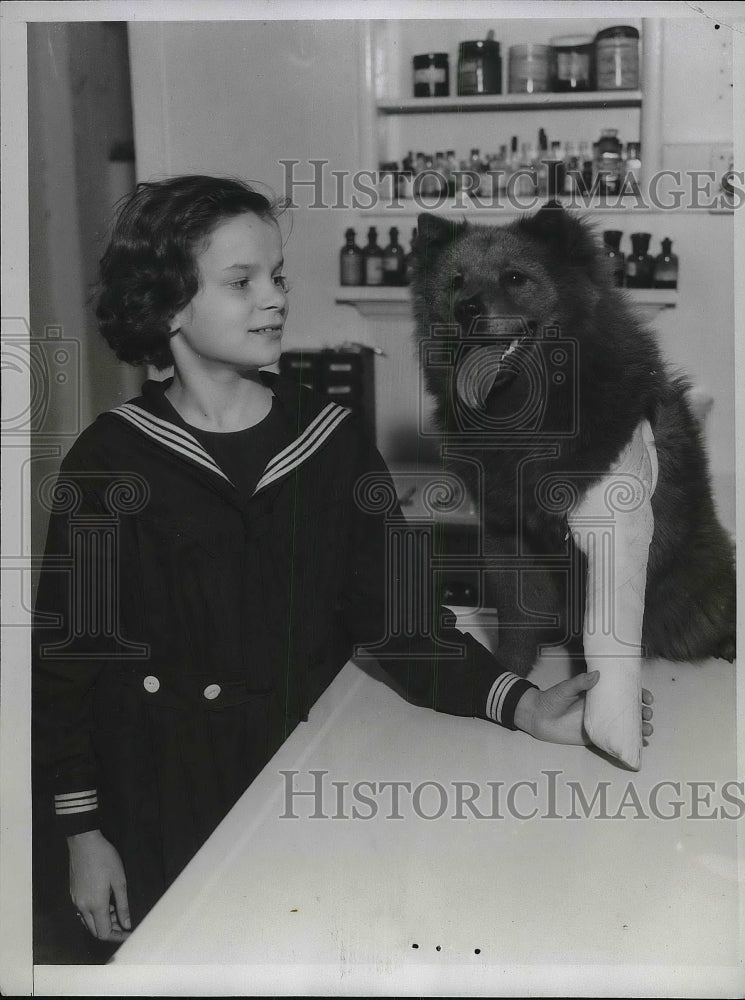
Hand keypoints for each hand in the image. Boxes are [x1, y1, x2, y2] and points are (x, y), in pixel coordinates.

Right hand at [67, 829, 131, 940]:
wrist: (84, 843)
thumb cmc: (105, 859)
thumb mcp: (119, 881)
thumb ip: (123, 905)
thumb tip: (126, 924)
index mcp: (95, 905)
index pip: (104, 933)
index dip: (118, 936)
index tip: (128, 932)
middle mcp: (82, 907)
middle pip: (95, 930)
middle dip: (111, 930)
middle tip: (124, 922)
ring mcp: (75, 901)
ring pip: (88, 922)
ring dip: (102, 921)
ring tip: (117, 910)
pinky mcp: (73, 894)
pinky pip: (83, 912)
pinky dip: (94, 914)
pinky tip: (105, 903)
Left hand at [514, 672, 653, 745]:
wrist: (539, 718)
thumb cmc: (552, 700)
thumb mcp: (565, 688)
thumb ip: (579, 683)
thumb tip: (596, 675)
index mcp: (599, 694)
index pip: (624, 693)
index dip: (639, 694)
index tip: (647, 697)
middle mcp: (604, 708)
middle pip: (630, 710)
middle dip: (643, 712)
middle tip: (647, 714)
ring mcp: (601, 724)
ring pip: (626, 726)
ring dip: (641, 728)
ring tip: (648, 730)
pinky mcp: (596, 738)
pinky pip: (615, 741)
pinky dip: (628, 743)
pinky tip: (638, 745)